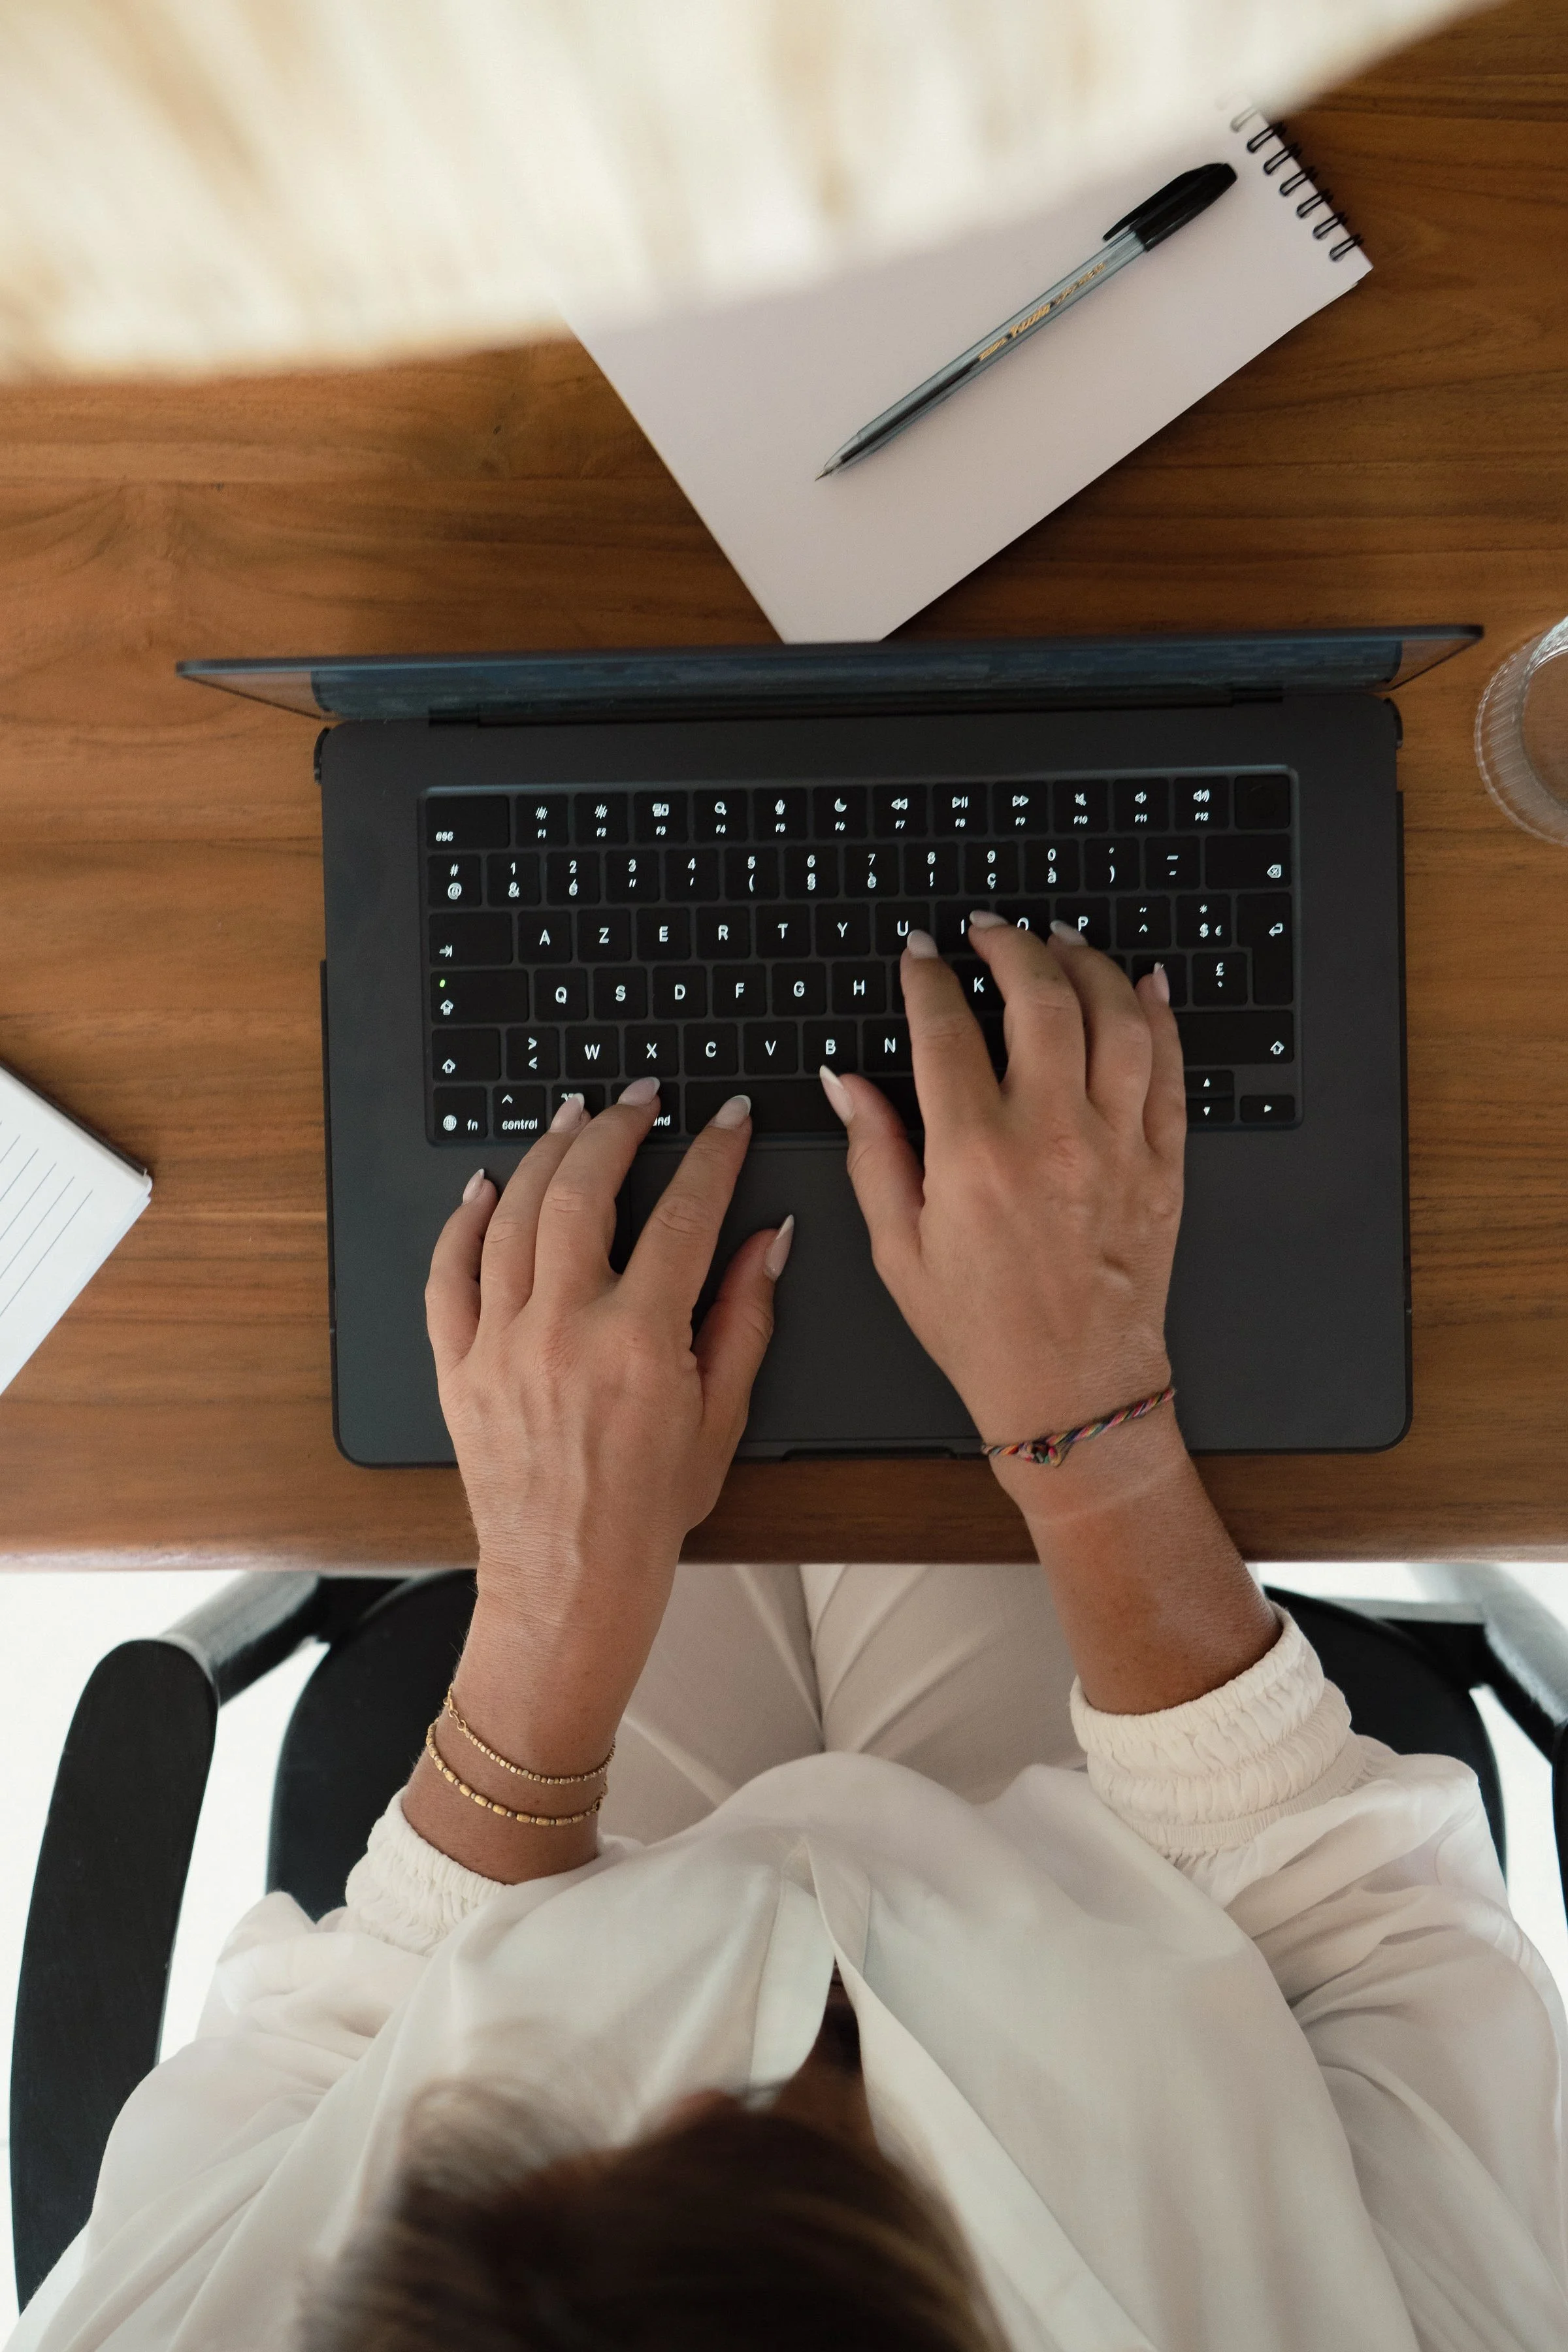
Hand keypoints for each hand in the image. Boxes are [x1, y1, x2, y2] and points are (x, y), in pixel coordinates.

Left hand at [424, 1081, 789, 1757]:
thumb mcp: (721, 1416)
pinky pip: (448, 1274)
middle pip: (584, 1190)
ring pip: (514, 1215)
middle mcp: (563, 1330)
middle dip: (617, 1128)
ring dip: (546, 1153)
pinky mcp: (458, 1366)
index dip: (712, 1155)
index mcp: (638, 1342)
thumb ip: (745, 1318)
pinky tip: (486, 1186)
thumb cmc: (649, 1510)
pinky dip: (463, 1222)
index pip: (685, 1214)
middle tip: (640, 1100)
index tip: (725, 1120)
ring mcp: (500, 1344)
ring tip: (573, 1117)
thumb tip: (767, 1240)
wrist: (568, 1581)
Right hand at [822, 917, 1184, 1460]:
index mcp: (974, 1157)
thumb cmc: (981, 1329)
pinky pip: (1170, 1068)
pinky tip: (1141, 983)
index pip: (945, 1029)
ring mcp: (1117, 1146)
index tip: (918, 954)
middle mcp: (1051, 1138)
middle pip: (1039, 997)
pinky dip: (1159, 1015)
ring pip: (1116, 1016)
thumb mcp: (898, 1249)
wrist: (1073, 1392)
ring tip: (1061, 940)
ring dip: (1087, 963)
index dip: (926, 977)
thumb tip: (847, 1080)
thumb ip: (873, 1153)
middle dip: (1010, 945)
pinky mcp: (1163, 1164)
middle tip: (989, 929)